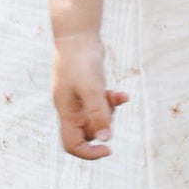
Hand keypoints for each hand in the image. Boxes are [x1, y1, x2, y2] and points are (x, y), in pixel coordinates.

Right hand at [52, 33, 128, 159]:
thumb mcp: (91, 88)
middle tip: (111, 111)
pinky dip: (112, 101)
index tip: (107, 149)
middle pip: (88, 132)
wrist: (77, 36)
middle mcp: (71, 109)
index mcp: (67, 112)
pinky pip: (102, 103)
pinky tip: (121, 95)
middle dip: (104, 127)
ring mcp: (79, 99)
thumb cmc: (80, 61)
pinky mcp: (88, 89)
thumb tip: (106, 139)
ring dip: (110, 112)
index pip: (72, 145)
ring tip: (115, 97)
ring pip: (97, 118)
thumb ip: (98, 113)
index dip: (88, 152)